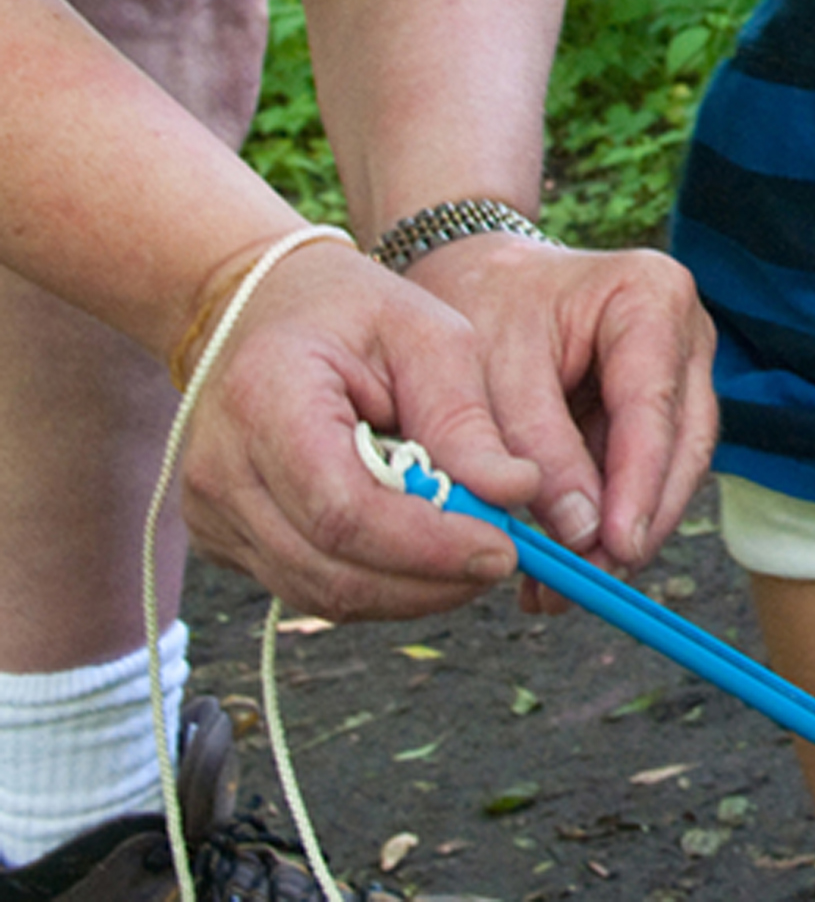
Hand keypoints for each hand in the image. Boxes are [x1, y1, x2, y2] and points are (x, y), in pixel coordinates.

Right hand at [177, 237, 533, 617]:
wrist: (257, 310)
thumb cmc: (352, 313)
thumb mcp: (426, 334)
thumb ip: (463, 416)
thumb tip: (516, 492)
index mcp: (264, 400)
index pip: (343, 511)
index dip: (428, 545)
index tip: (503, 548)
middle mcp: (220, 469)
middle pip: (329, 566)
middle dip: (429, 578)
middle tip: (502, 557)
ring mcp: (210, 511)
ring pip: (318, 592)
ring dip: (408, 591)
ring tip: (471, 556)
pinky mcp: (221, 537)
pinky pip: (304, 585)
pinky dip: (374, 583)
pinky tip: (422, 555)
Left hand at [402, 234, 718, 572]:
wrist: (473, 278)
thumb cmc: (479, 304)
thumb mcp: (490, 365)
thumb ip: (534, 444)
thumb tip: (580, 533)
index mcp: (652, 295)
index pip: (655, 403)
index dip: (640, 482)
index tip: (617, 546)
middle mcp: (685, 333)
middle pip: (682, 444)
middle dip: (637, 520)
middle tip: (590, 584)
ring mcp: (680, 373)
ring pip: (670, 469)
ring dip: (620, 533)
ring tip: (560, 588)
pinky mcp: (656, 411)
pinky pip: (640, 475)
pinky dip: (603, 521)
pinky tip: (560, 564)